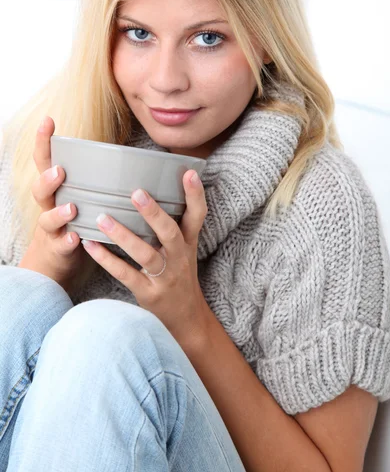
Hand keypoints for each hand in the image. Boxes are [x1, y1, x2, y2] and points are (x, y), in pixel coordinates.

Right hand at [19, 116, 89, 289]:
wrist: (56, 260)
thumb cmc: (75, 220)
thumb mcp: (80, 196)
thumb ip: (94, 178)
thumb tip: (128, 154)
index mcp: (56, 189)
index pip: (45, 161)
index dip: (43, 142)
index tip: (48, 121)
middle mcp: (50, 206)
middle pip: (39, 189)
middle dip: (48, 179)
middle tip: (60, 171)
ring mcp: (52, 229)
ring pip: (47, 218)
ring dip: (59, 213)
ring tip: (71, 209)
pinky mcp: (59, 249)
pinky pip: (61, 245)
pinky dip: (68, 241)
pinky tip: (76, 238)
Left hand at [81, 170, 209, 346]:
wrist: (187, 319)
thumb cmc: (179, 275)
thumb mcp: (184, 249)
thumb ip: (174, 224)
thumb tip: (151, 189)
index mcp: (188, 242)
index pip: (198, 216)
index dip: (195, 195)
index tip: (188, 172)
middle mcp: (179, 258)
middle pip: (170, 232)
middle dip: (154, 213)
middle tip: (136, 192)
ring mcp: (165, 277)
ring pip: (145, 254)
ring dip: (123, 235)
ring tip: (102, 218)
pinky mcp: (149, 294)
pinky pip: (126, 274)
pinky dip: (107, 260)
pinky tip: (90, 245)